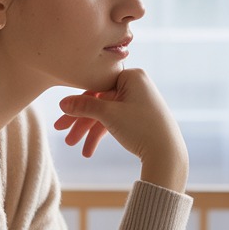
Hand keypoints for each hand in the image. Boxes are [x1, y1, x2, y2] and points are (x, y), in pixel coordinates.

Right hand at [55, 68, 188, 191]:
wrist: (167, 153)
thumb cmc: (141, 128)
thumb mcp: (109, 115)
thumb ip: (84, 107)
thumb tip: (63, 103)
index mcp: (131, 76)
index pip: (96, 85)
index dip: (77, 103)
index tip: (61, 118)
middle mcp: (136, 85)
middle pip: (99, 101)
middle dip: (80, 120)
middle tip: (62, 135)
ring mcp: (138, 101)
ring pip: (105, 113)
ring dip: (88, 130)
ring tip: (74, 146)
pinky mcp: (139, 116)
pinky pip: (115, 121)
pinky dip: (102, 134)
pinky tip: (89, 150)